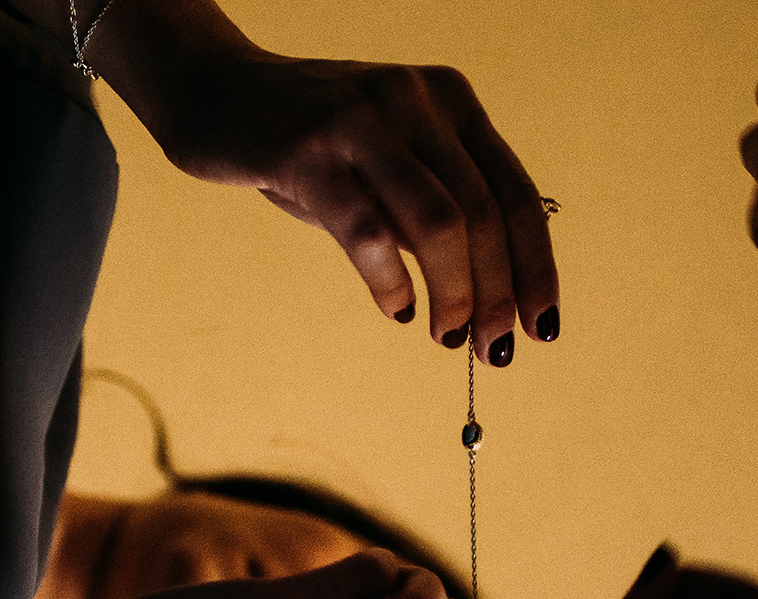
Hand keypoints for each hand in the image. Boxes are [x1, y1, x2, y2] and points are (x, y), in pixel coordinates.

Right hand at [146, 44, 559, 364]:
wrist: (216, 92)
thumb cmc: (314, 145)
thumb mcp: (391, 163)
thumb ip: (439, 209)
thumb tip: (490, 297)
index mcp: (451, 101)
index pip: (516, 194)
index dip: (536, 267)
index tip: (542, 326)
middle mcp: (415, 99)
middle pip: (483, 216)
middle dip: (495, 294)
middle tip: (491, 348)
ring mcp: (362, 120)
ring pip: (438, 225)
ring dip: (453, 292)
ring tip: (446, 334)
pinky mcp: (306, 150)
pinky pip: (367, 234)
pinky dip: (390, 283)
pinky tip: (396, 308)